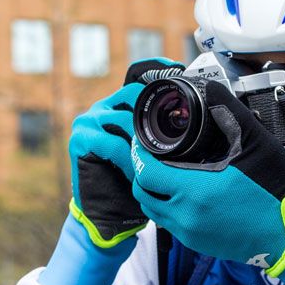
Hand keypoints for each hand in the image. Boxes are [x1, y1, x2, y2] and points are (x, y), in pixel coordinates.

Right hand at [69, 59, 183, 246]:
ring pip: (124, 120)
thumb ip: (166, 133)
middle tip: (178, 130)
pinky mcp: (80, 141)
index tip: (179, 70)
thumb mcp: (154, 152)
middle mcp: (103, 108)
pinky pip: (111, 144)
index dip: (157, 72)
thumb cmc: (134, 182)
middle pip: (133, 94)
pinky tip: (138, 171)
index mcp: (120, 105)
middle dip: (156, 110)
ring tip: (159, 158)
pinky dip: (128, 158)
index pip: (138, 80)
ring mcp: (88, 122)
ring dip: (144, 141)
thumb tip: (205, 116)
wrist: (109, 214)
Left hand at [130, 81, 284, 275]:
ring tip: (166, 172)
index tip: (145, 140)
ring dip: (154, 190)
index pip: (146, 170)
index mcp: (194, 191)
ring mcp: (190, 234)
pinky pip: (169, 224)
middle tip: (154, 154)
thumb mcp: (256, 145)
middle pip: (143, 191)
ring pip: (153, 210)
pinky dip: (168, 207)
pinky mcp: (198, 244)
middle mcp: (186, 216)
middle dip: (143, 171)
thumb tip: (211, 90)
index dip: (140, 152)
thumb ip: (229, 114)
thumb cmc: (278, 193)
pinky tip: (184, 192)